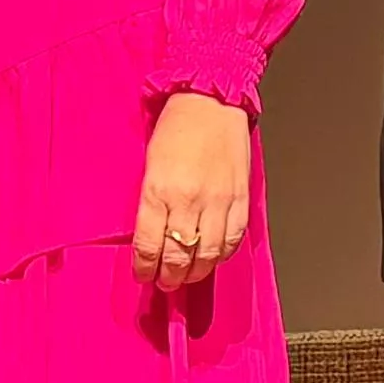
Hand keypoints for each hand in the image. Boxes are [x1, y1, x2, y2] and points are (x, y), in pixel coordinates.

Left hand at [132, 90, 251, 291]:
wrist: (211, 101)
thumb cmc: (176, 127)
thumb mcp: (149, 164)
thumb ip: (150, 202)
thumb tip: (151, 237)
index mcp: (158, 190)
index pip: (149, 245)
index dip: (145, 268)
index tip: (143, 274)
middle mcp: (188, 200)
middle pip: (179, 257)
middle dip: (169, 277)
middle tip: (165, 281)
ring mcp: (218, 202)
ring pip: (208, 256)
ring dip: (196, 272)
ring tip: (187, 275)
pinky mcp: (240, 199)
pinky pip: (233, 240)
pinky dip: (222, 255)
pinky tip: (213, 256)